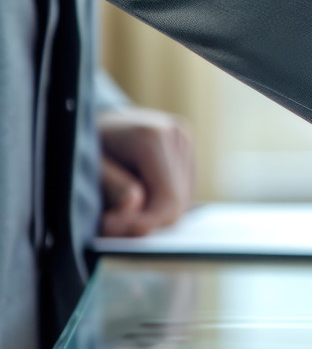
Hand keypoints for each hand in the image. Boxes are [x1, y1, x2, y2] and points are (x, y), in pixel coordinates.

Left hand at [98, 108, 194, 236]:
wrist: (96, 119)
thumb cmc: (86, 142)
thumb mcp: (88, 165)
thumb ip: (112, 185)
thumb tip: (135, 206)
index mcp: (154, 136)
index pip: (168, 199)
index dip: (144, 224)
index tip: (111, 229)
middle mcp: (177, 136)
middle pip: (178, 203)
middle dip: (146, 221)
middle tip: (110, 225)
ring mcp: (185, 142)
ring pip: (183, 201)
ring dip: (153, 215)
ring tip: (120, 211)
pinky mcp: (187, 150)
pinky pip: (182, 192)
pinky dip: (159, 204)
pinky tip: (136, 200)